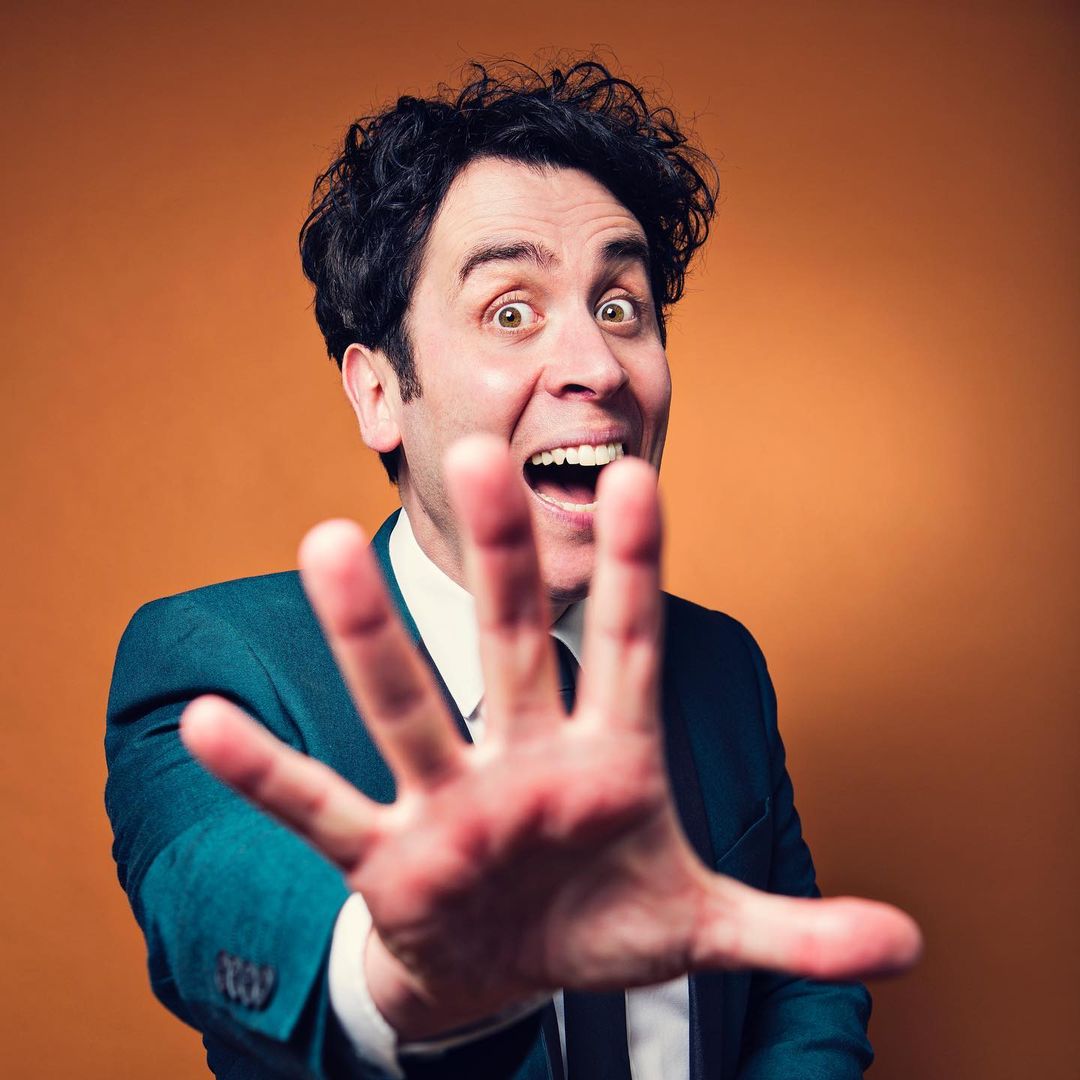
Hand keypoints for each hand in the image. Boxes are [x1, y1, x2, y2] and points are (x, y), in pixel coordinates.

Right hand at [180, 435, 921, 1038]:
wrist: (511, 968)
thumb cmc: (602, 917)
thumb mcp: (706, 926)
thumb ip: (799, 930)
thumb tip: (908, 942)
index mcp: (610, 758)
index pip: (629, 645)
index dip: (637, 568)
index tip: (639, 476)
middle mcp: (525, 760)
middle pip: (512, 642)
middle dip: (507, 558)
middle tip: (483, 457)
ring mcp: (453, 803)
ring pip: (407, 706)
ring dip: (370, 634)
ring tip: (325, 542)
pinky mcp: (391, 859)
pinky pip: (323, 810)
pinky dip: (268, 776)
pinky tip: (207, 727)